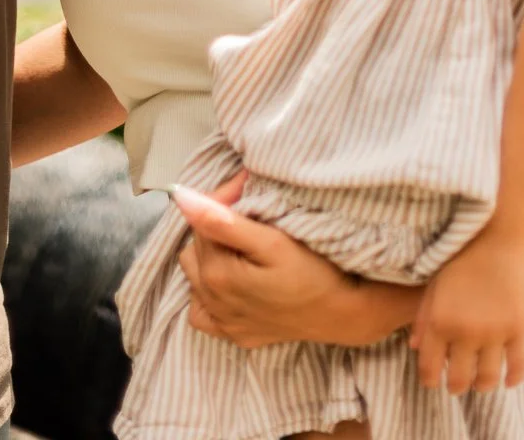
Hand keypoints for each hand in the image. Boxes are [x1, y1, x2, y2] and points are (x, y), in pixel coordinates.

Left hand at [175, 177, 416, 350]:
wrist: (342, 312)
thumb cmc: (312, 271)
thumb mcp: (270, 240)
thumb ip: (222, 220)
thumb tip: (181, 197)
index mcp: (217, 275)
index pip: (201, 222)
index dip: (222, 200)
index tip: (246, 188)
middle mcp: (212, 303)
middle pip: (195, 248)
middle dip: (215, 226)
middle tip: (249, 214)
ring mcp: (223, 323)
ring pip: (194, 276)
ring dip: (211, 256)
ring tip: (241, 246)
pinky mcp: (236, 335)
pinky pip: (203, 312)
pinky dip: (209, 294)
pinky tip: (231, 281)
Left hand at [411, 230, 523, 394]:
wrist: (497, 235)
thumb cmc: (460, 256)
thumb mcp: (433, 284)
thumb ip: (421, 317)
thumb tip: (412, 347)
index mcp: (439, 321)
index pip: (429, 367)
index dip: (429, 379)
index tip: (432, 382)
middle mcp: (465, 332)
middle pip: (458, 380)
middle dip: (455, 386)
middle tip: (455, 384)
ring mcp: (494, 333)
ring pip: (487, 380)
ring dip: (481, 385)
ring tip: (479, 382)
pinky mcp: (518, 329)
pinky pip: (517, 367)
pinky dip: (512, 379)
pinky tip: (507, 380)